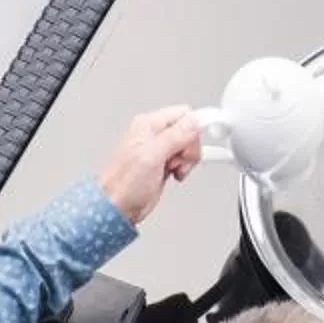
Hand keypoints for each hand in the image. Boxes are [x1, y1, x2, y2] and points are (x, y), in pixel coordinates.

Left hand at [99, 107, 205, 225]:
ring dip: (187, 160)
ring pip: (188, 146)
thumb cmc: (123, 184)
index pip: (183, 114)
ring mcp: (159, 149)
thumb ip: (175, 136)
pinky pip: (184, 159)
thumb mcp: (151, 156)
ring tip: (172, 169)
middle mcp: (154, 134)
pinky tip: (174, 174)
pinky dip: (184, 168)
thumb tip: (194, 120)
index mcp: (148, 125)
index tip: (205, 137)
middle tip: (177, 161)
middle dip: (190, 148)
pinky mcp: (164, 163)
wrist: (117, 208)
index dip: (195, 126)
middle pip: (189, 130)